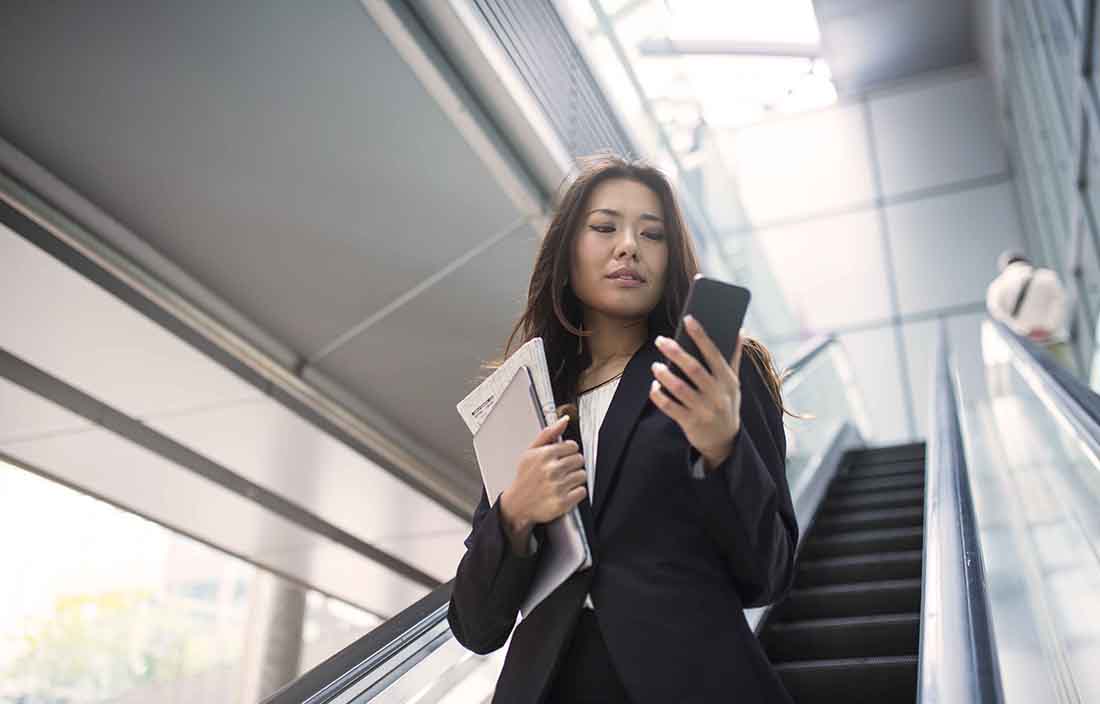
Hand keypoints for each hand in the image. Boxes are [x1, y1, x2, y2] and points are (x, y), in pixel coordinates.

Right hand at [499, 415, 586, 553]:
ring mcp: (558, 486)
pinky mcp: (563, 502)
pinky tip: (564, 491)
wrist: (517, 504)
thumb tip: (564, 420)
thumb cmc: (525, 477)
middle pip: (579, 460)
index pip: (573, 446)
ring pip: (582, 475)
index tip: (562, 456)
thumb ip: (549, 434)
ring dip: (575, 478)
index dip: (569, 451)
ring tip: (562, 481)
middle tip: (562, 470)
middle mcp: (552, 470)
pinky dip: (576, 492)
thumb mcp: (531, 452)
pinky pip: (582, 491)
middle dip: (572, 464)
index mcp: (545, 455)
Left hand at [650, 315, 742, 471]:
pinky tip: (654, 386)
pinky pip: (670, 407)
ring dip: (665, 375)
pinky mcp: (690, 423)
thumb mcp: (734, 383)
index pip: (714, 353)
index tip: (688, 318)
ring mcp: (704, 409)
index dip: (700, 335)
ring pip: (680, 388)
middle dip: (676, 352)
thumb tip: (740, 330)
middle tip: (661, 340)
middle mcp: (717, 394)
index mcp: (727, 380)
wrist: (725, 441)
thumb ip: (734, 358)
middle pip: (694, 369)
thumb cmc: (727, 404)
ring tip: (656, 366)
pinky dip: (660, 396)